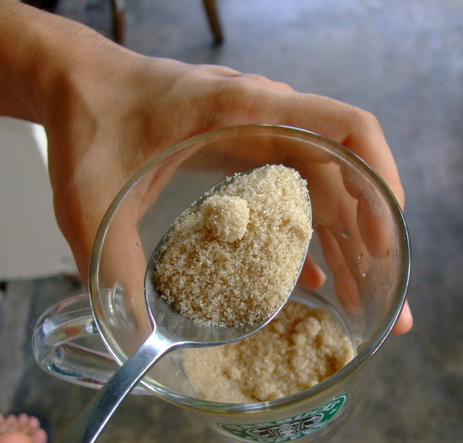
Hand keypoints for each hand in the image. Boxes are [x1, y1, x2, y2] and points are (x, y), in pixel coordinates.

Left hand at [43, 53, 411, 333]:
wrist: (78, 85)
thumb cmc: (89, 123)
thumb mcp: (92, 196)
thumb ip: (115, 263)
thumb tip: (139, 337)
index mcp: (243, 111)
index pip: (345, 129)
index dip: (379, 183)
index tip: (384, 245)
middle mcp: (265, 117)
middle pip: (347, 170)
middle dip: (372, 235)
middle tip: (385, 302)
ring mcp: (259, 133)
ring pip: (326, 184)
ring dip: (347, 241)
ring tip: (359, 302)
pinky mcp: (247, 150)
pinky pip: (295, 190)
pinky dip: (309, 233)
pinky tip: (312, 278)